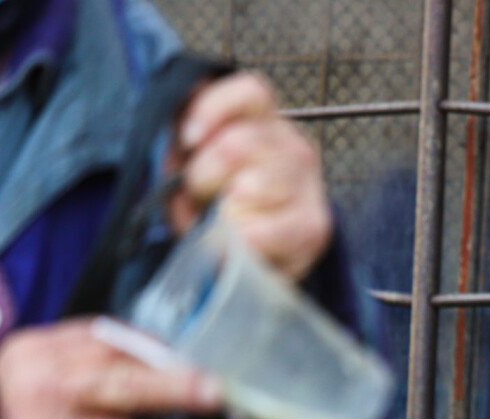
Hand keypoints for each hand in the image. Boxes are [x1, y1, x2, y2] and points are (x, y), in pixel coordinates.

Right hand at [0, 319, 221, 418]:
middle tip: (213, 393)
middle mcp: (44, 394)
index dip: (155, 353)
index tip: (191, 360)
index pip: (109, 344)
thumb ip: (84, 351)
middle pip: (127, 386)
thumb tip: (158, 349)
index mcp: (40, 356)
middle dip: (177, 389)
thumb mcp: (29, 363)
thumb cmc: (5, 408)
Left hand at [170, 71, 330, 281]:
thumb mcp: (195, 167)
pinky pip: (265, 231)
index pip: (251, 92)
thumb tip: (174, 149)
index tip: (189, 139)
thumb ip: (182, 150)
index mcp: (264, 122)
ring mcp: (308, 186)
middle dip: (203, 175)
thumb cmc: (221, 204)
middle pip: (239, 144)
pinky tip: (239, 242)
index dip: (213, 108)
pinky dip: (241, 239)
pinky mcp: (314, 225)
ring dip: (222, 209)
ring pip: (251, 187)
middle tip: (197, 195)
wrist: (263, 256)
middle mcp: (293, 147)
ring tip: (220, 221)